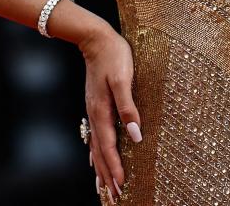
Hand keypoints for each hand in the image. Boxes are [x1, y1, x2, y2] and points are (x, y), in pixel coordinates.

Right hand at [78, 23, 140, 201]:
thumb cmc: (114, 56)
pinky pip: (94, 137)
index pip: (109, 148)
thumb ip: (128, 107)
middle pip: (100, 153)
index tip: (122, 187)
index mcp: (102, 112)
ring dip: (101, 168)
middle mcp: (95, 115)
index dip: (116, 168)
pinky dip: (96, 153)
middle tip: (115, 196)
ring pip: (96, 147)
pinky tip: (95, 159)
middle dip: (108, 175)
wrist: (96, 39)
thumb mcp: (124, 79)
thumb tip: (135, 135)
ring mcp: (93, 111)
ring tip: (103, 187)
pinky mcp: (95, 106)